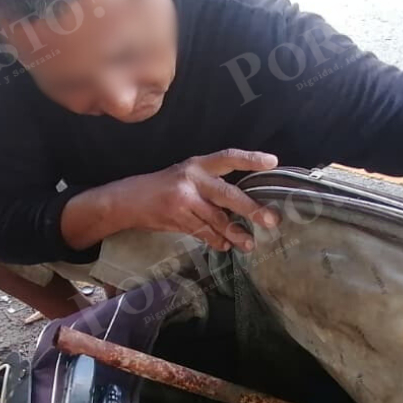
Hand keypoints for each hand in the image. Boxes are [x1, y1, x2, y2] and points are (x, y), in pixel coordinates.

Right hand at [124, 149, 280, 251]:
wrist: (129, 200)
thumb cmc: (165, 187)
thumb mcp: (188, 177)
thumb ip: (212, 185)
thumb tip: (244, 204)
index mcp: (199, 164)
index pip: (228, 157)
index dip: (250, 159)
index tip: (272, 162)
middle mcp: (193, 179)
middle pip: (227, 194)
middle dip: (251, 209)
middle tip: (271, 220)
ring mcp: (184, 200)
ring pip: (217, 219)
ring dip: (235, 233)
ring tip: (249, 244)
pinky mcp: (177, 219)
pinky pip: (203, 232)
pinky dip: (216, 240)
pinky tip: (224, 245)